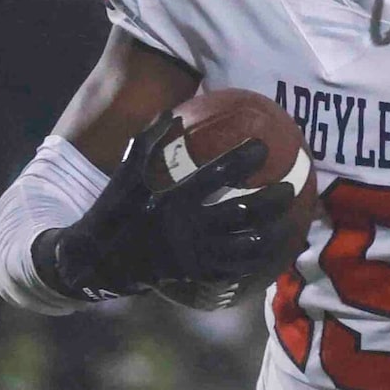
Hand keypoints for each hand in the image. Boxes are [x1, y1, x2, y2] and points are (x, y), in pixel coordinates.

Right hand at [42, 115, 299, 302]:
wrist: (98, 261)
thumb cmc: (115, 210)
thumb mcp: (125, 172)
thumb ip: (149, 142)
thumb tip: (174, 114)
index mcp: (172, 199)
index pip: (217, 176)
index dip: (243, 159)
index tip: (263, 146)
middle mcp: (188, 228)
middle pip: (244, 213)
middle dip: (273, 200)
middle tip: (290, 187)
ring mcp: (195, 256)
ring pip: (247, 247)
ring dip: (274, 234)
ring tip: (290, 223)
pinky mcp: (197, 275)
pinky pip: (235, 269)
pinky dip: (256, 259)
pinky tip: (270, 248)